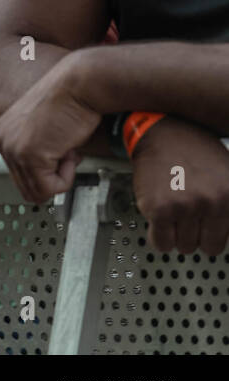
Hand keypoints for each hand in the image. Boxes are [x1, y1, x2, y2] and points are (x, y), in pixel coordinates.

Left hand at [0, 55, 97, 202]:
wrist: (81, 85)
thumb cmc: (71, 102)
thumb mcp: (44, 129)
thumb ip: (36, 151)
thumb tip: (43, 181)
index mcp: (3, 133)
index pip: (19, 175)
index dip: (47, 168)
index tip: (60, 148)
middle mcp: (2, 141)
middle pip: (26, 187)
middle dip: (53, 175)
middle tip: (66, 150)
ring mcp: (13, 149)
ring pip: (38, 191)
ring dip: (61, 176)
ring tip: (68, 148)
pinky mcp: (29, 155)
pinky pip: (50, 188)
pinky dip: (66, 177)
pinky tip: (69, 150)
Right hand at [131, 117, 228, 254]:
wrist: (161, 133)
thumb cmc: (193, 151)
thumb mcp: (228, 173)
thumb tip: (226, 231)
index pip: (228, 237)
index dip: (216, 231)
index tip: (207, 225)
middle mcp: (211, 201)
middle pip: (208, 246)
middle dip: (198, 236)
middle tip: (189, 218)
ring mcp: (184, 206)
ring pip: (184, 246)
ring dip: (177, 234)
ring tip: (174, 213)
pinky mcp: (158, 209)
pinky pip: (161, 243)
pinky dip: (159, 237)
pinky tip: (160, 219)